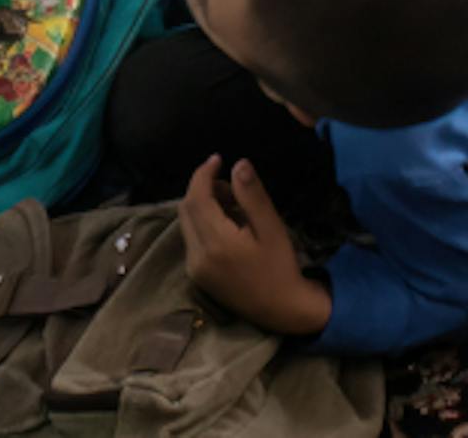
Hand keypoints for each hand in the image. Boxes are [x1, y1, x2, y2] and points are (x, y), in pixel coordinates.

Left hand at [179, 159, 331, 336]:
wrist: (280, 309)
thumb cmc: (280, 266)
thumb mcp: (272, 228)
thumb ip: (252, 195)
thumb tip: (238, 164)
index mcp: (216, 242)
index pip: (197, 198)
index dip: (203, 173)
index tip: (219, 158)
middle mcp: (197, 255)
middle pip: (186, 208)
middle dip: (204, 188)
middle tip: (233, 187)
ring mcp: (194, 268)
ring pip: (187, 223)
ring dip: (203, 205)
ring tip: (235, 206)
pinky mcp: (196, 275)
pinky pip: (192, 238)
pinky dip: (204, 223)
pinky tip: (229, 227)